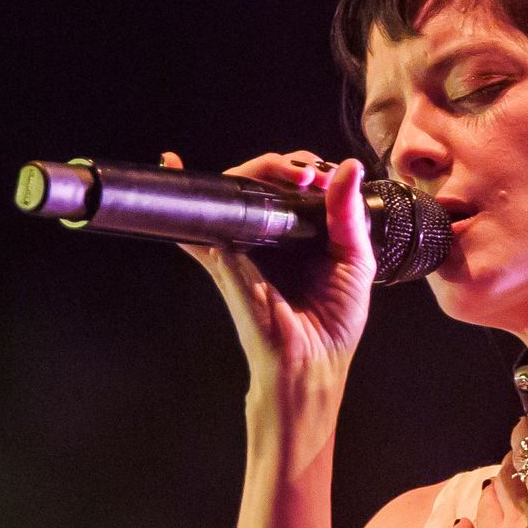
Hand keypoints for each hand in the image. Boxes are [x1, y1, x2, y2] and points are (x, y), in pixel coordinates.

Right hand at [162, 150, 374, 393]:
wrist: (310, 364)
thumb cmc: (335, 321)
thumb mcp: (355, 261)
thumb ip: (348, 215)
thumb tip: (348, 168)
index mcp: (302, 232)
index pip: (294, 184)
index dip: (306, 167)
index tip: (324, 173)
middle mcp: (270, 234)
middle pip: (262, 180)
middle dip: (282, 164)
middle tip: (307, 176)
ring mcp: (243, 245)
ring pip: (234, 193)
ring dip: (255, 170)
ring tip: (290, 175)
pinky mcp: (223, 262)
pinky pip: (197, 231)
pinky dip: (186, 203)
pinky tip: (171, 164)